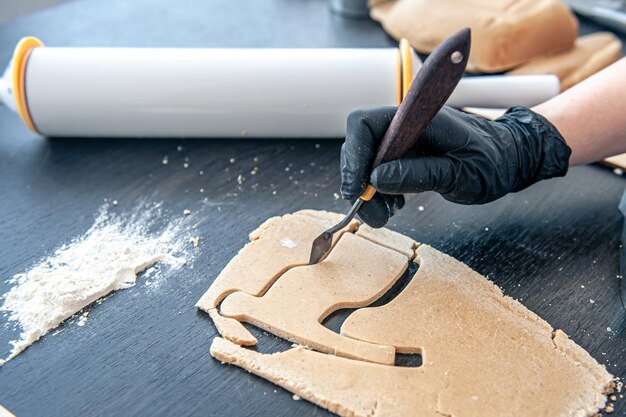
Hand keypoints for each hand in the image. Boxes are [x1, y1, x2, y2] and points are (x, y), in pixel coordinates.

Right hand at [340, 106, 570, 227]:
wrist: (511, 158)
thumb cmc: (493, 161)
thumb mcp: (460, 174)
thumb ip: (420, 174)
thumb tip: (377, 180)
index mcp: (417, 119)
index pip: (366, 124)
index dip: (353, 156)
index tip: (355, 189)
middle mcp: (405, 125)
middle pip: (361, 145)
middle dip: (359, 180)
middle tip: (371, 212)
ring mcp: (403, 139)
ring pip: (367, 160)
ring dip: (368, 191)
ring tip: (385, 214)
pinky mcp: (406, 153)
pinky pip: (380, 169)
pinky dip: (379, 190)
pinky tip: (393, 205)